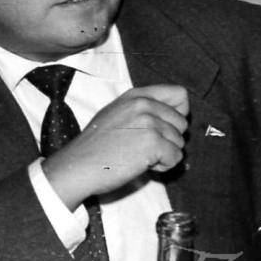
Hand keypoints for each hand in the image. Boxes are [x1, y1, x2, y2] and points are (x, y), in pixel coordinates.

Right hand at [41, 84, 188, 208]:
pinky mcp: (153, 142)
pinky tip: (141, 165)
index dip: (178, 113)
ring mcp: (149, 122)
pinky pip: (176, 158)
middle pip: (182, 122)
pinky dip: (163, 167)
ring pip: (180, 142)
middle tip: (143, 147)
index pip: (180, 94)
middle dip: (169, 139)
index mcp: (135, 96)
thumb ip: (142, 110)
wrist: (78, 165)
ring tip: (138, 156)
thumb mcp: (116, 115)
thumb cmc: (95, 147)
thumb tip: (172, 118)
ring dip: (164, 155)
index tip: (164, 127)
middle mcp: (144, 104)